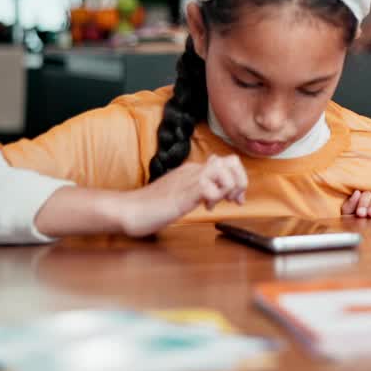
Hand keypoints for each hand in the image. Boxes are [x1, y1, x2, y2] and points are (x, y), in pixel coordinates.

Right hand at [120, 155, 247, 236]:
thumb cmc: (152, 206)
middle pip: (232, 161)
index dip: (238, 179)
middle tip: (233, 200)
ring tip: (217, 203)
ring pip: (225, 170)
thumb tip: (216, 180)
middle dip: (240, 181)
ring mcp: (189, 178)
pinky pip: (211, 187)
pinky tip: (204, 208)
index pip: (228, 162)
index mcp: (193, 170)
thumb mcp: (181, 193)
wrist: (129, 210)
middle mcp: (194, 170)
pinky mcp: (184, 191)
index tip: (234, 199)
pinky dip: (215, 198)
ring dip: (229, 188)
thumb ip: (198, 186)